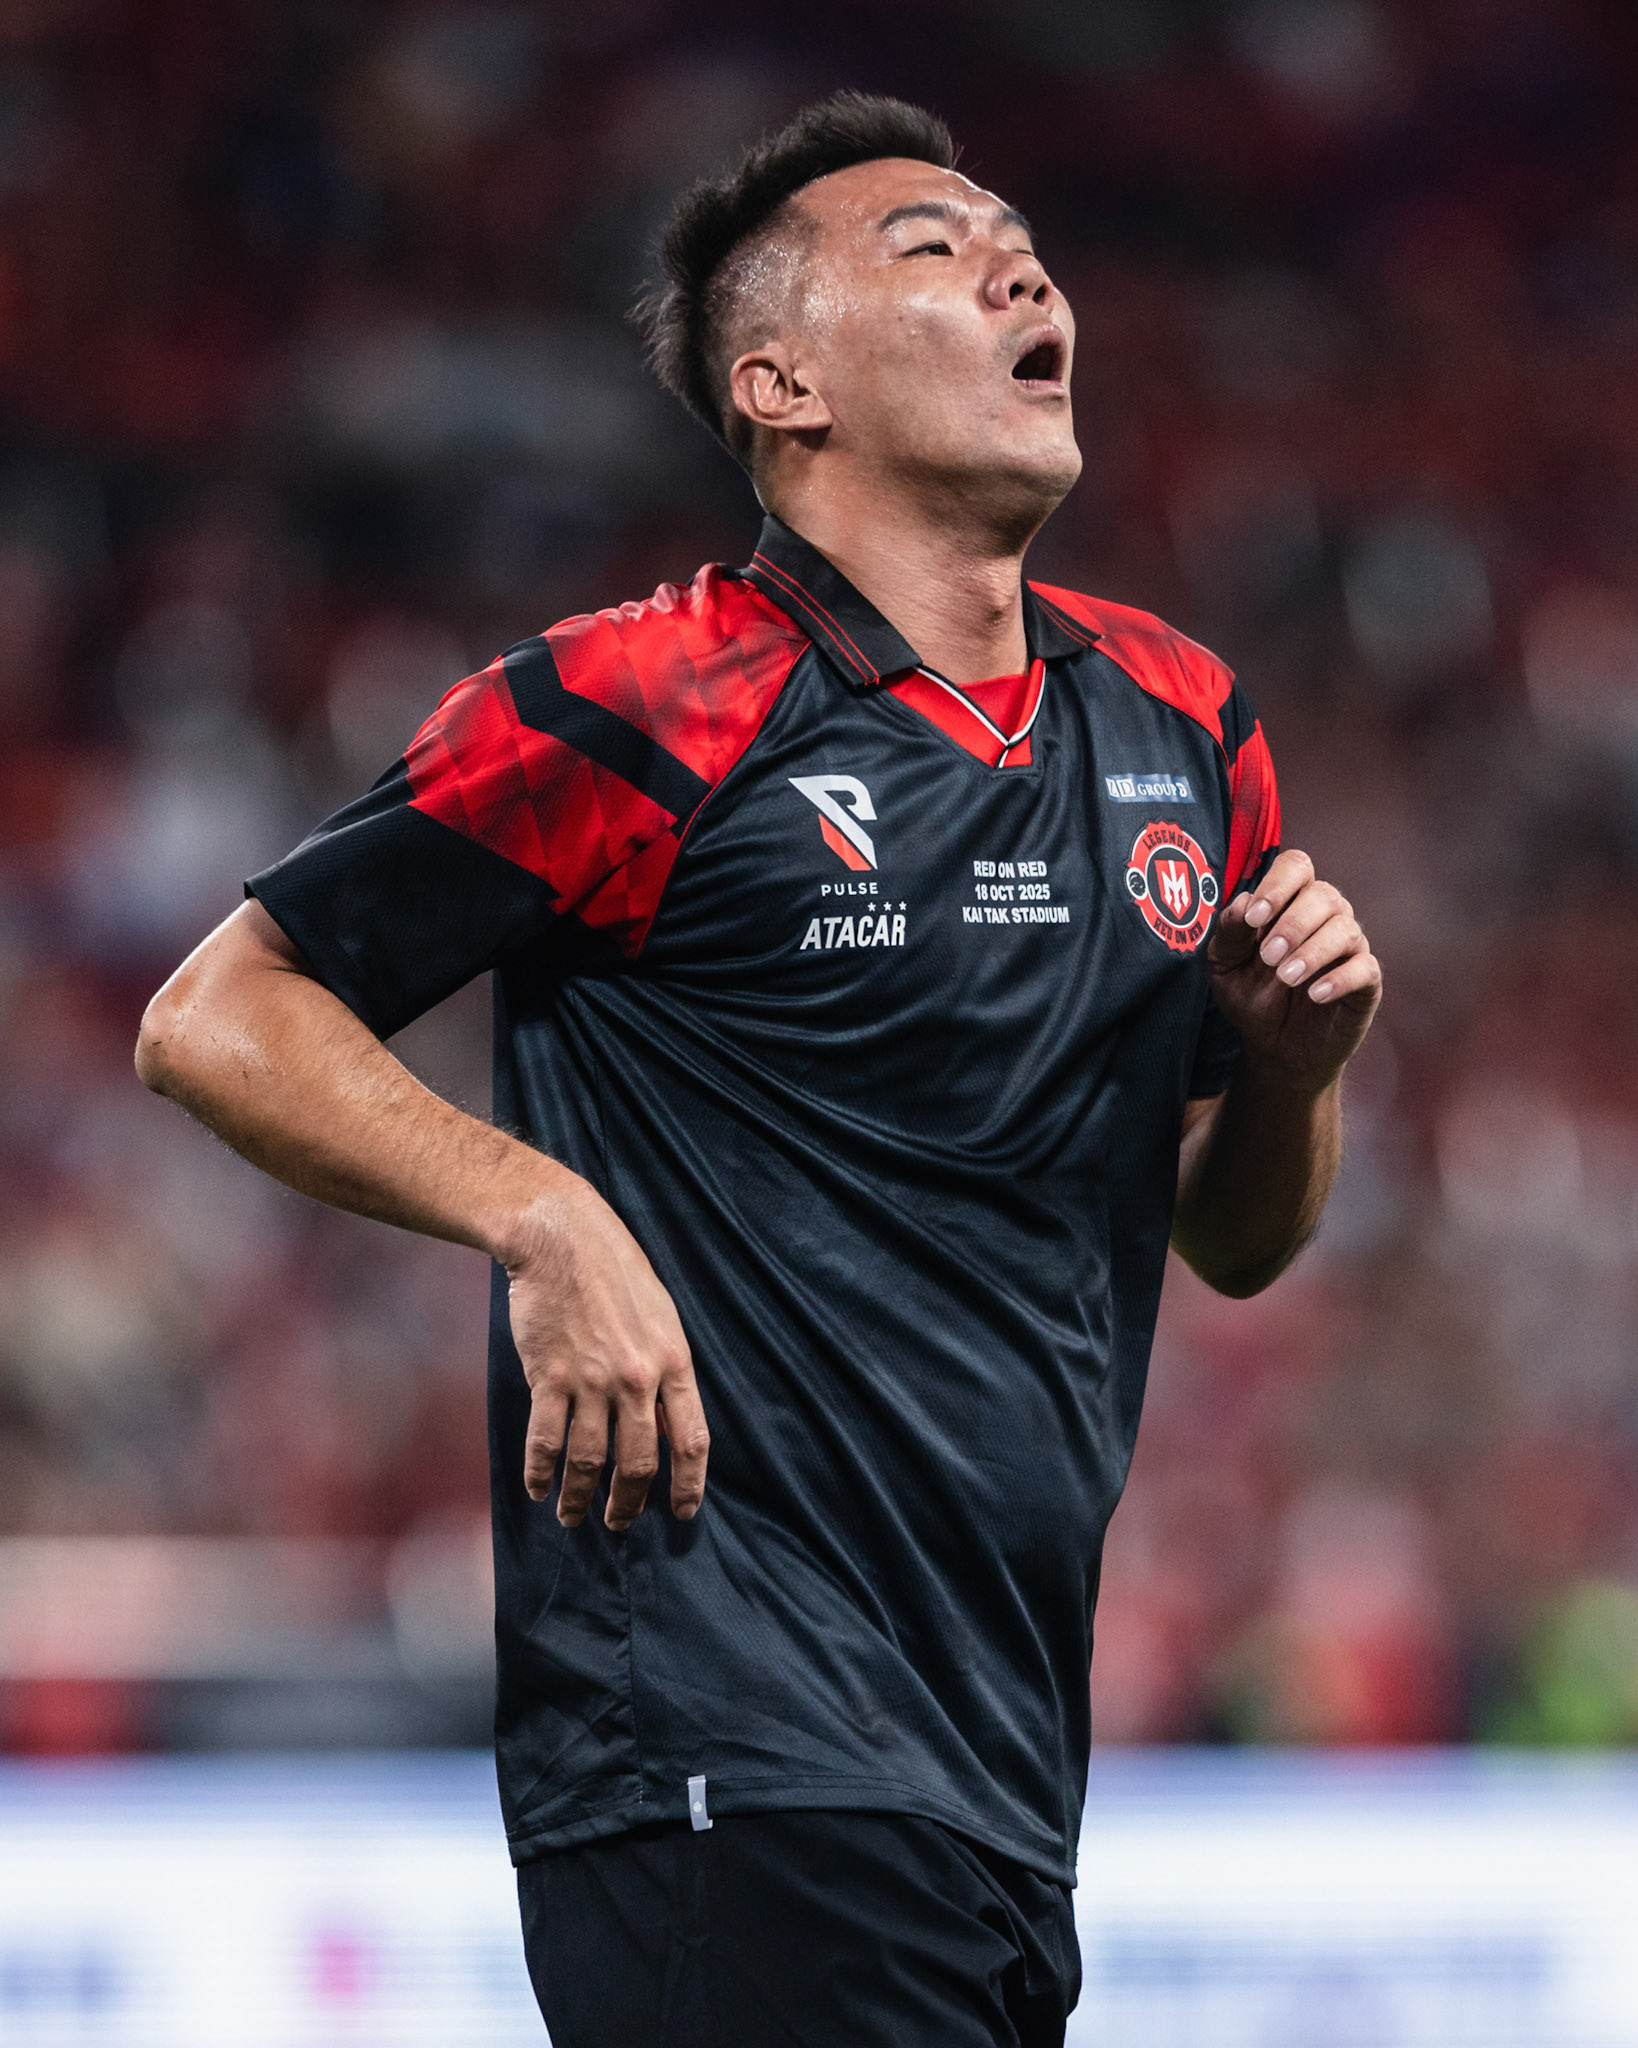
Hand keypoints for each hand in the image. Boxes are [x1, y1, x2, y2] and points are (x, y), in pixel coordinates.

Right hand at [504, 1177, 707, 1531]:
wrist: (563, 1238)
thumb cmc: (616, 1272)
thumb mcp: (661, 1318)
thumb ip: (667, 1370)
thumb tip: (665, 1424)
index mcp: (674, 1362)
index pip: (691, 1440)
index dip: (688, 1485)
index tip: (681, 1513)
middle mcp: (637, 1379)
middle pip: (638, 1464)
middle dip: (628, 1504)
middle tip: (618, 1522)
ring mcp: (592, 1380)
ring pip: (589, 1462)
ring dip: (580, 1497)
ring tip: (572, 1515)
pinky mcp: (549, 1376)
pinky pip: (546, 1441)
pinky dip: (541, 1473)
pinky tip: (539, 1489)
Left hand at [1209, 849, 1380, 1091]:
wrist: (1273, 1048)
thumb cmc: (1251, 997)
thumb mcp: (1225, 966)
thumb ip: (1229, 932)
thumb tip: (1242, 902)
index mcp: (1289, 904)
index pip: (1296, 867)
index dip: (1278, 885)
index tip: (1255, 918)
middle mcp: (1324, 918)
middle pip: (1324, 894)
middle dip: (1293, 924)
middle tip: (1268, 957)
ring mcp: (1348, 947)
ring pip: (1346, 928)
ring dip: (1312, 951)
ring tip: (1286, 978)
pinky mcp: (1365, 981)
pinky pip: (1365, 968)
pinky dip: (1339, 979)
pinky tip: (1314, 995)